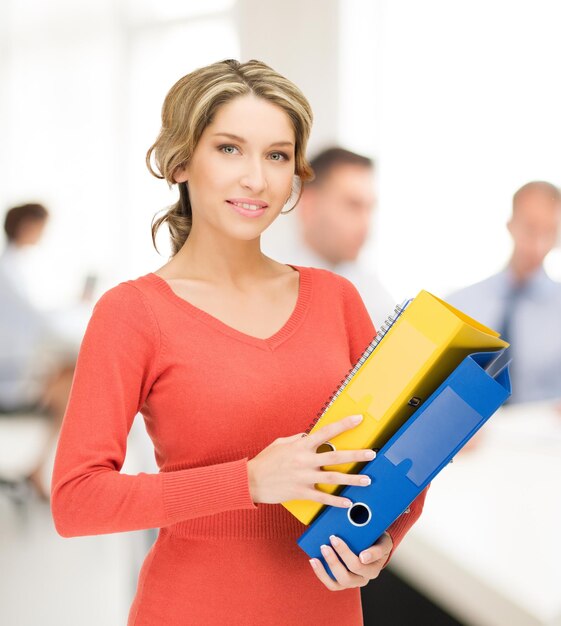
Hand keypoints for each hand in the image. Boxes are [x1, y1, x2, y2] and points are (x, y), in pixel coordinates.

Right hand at [247, 414, 375, 506]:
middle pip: (336, 456)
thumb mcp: (281, 443)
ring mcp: (304, 477)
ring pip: (333, 478)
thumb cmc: (266, 461)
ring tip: (367, 480)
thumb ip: (298, 439)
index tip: (358, 419)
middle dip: (356, 455)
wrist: (250, 481)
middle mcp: (305, 460)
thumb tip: (310, 435)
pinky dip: (336, 501)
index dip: (344, 425)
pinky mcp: (300, 493)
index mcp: (301, 445)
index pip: (327, 432)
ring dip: (352, 479)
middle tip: (372, 454)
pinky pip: (322, 498)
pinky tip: (348, 503)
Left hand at [309, 531, 392, 589]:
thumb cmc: (374, 541)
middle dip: (343, 554)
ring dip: (331, 564)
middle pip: (356, 568)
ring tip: (323, 548)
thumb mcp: (380, 538)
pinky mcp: (343, 583)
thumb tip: (360, 546)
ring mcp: (354, 581)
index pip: (375, 558)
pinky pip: (332, 584)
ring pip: (342, 580)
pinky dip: (321, 573)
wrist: (370, 551)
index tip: (362, 555)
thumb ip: (374, 540)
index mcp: (376, 562)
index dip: (369, 557)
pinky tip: (314, 560)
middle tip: (333, 538)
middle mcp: (366, 576)